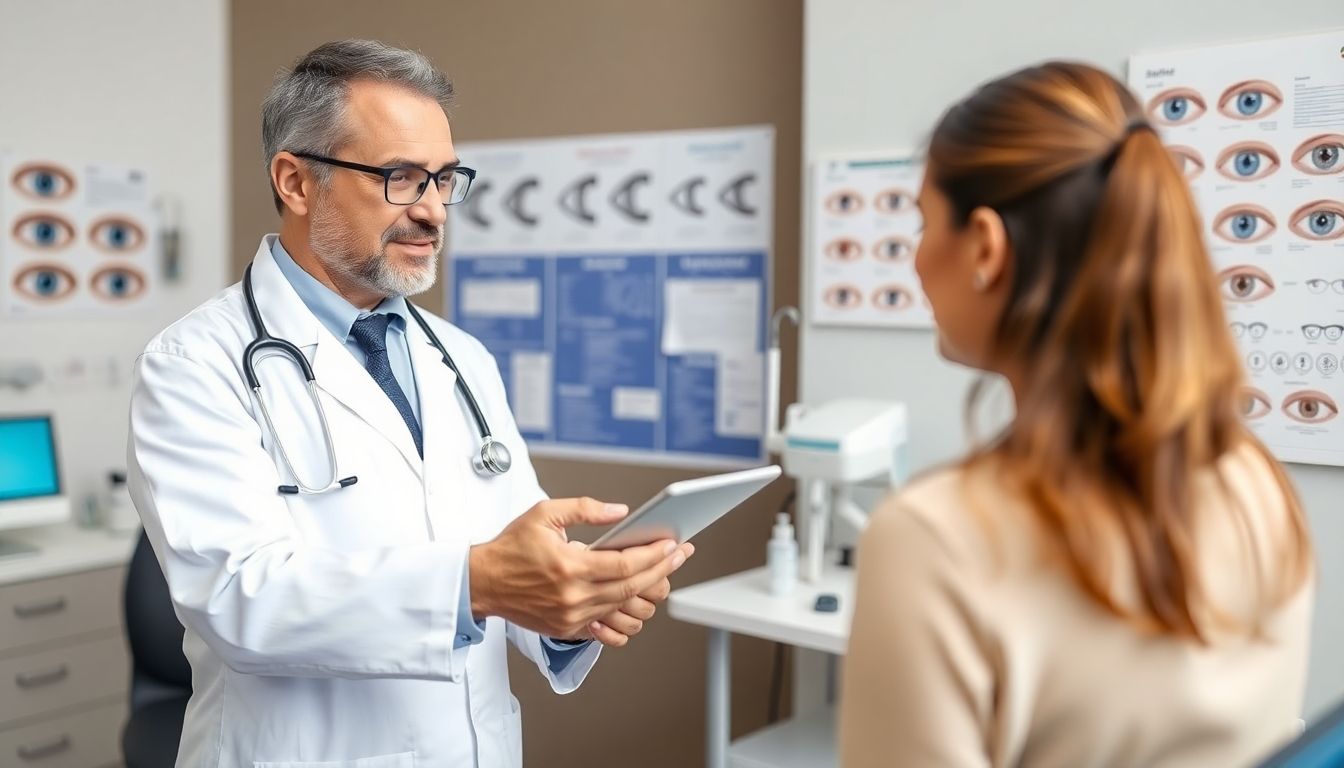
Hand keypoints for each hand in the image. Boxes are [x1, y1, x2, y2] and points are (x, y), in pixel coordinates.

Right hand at [468, 498, 685, 638]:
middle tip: (679, 555)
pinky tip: (634, 598)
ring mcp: (571, 617)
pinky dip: (625, 614)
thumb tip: (620, 512)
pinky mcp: (567, 629)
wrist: (482, 582)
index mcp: (570, 566)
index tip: (673, 544)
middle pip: (633, 588)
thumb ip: (585, 510)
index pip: (626, 564)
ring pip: (625, 610)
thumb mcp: (544, 514)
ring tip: (658, 575)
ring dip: (648, 595)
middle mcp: (573, 596)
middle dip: (662, 570)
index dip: (655, 554)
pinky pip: (608, 627)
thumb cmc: (510, 547)